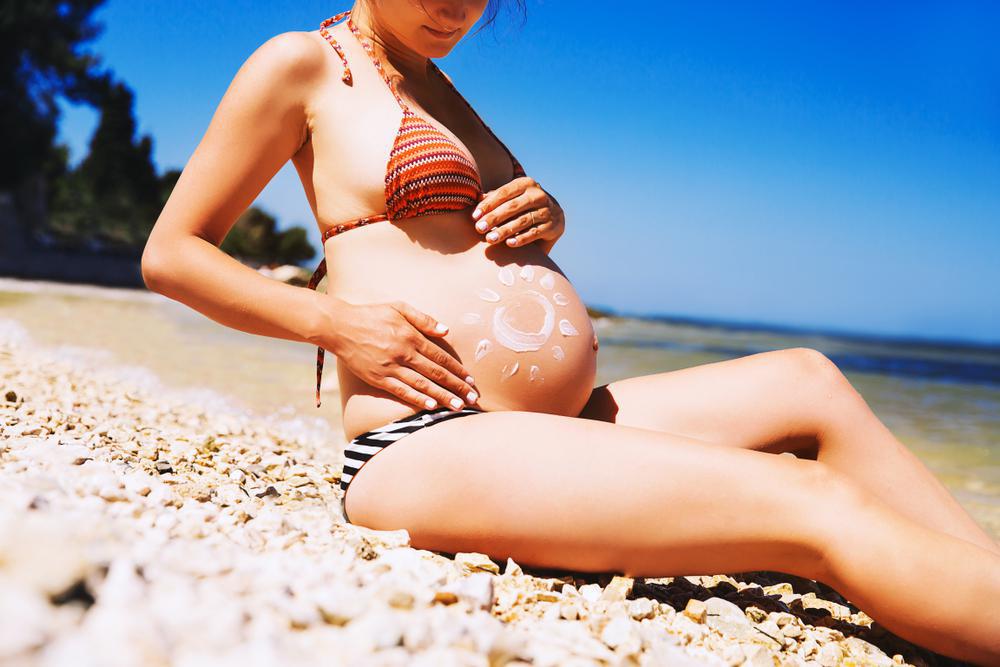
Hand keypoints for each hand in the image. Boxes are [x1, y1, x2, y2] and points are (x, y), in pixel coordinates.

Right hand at [319, 299, 478, 411]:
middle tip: (472, 398)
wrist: (340, 326)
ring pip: (422, 385)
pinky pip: (401, 390)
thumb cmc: (371, 315)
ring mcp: (390, 367)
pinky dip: (417, 399)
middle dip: (456, 386)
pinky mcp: (378, 378)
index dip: (457, 369)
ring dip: (442, 397)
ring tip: (458, 406)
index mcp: (410, 336)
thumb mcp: (399, 307)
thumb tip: (446, 330)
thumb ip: (423, 319)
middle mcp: (403, 353)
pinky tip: (431, 407)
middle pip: (436, 373)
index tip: (470, 380)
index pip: (440, 356)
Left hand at [471, 176, 564, 247]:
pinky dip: (521, 238)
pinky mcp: (553, 226)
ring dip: (505, 230)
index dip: (488, 204)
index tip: (475, 216)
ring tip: (490, 239)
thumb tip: (476, 197)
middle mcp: (538, 195)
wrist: (553, 217)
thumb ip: (495, 197)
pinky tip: (509, 243)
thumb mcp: (511, 198)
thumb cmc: (524, 206)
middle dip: (494, 218)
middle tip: (479, 229)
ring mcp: (547, 210)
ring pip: (522, 221)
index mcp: (526, 183)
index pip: (504, 193)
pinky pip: (534, 233)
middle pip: (512, 206)